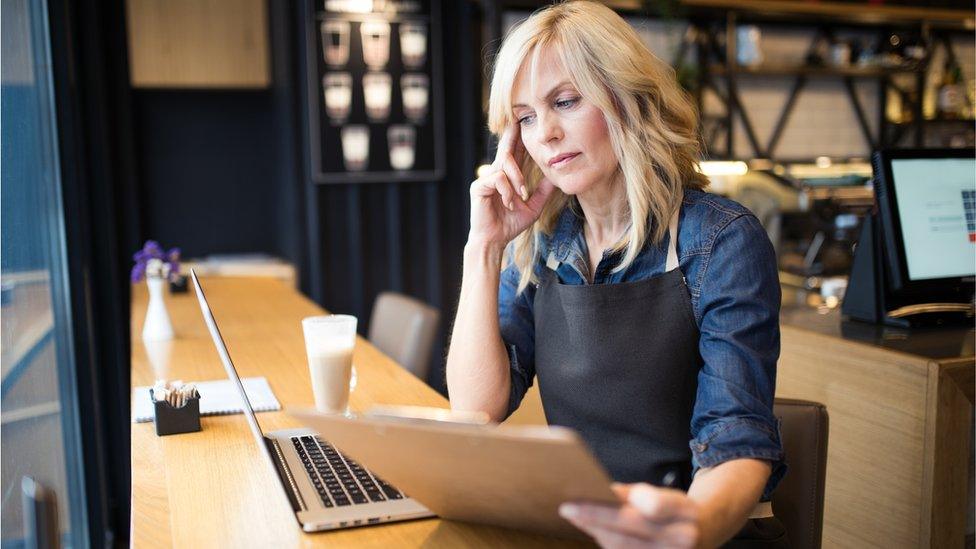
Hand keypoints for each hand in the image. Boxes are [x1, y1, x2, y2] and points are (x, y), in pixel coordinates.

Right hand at [468, 122, 556, 249]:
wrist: (495, 240)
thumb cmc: (510, 224)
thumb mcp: (533, 207)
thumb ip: (543, 191)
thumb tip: (556, 177)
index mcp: (507, 177)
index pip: (515, 153)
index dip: (519, 138)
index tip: (525, 123)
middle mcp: (495, 174)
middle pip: (506, 149)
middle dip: (512, 135)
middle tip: (518, 119)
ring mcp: (486, 179)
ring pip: (504, 165)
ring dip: (517, 179)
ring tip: (521, 195)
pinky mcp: (479, 187)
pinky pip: (498, 179)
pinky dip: (507, 190)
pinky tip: (509, 203)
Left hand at [559, 483, 701, 548]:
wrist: (702, 535)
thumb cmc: (674, 511)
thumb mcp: (665, 494)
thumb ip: (636, 494)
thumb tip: (603, 492)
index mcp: (686, 512)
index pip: (656, 504)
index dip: (639, 498)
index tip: (603, 491)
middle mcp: (683, 538)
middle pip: (631, 527)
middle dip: (596, 516)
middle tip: (567, 507)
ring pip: (623, 545)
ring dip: (595, 530)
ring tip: (574, 515)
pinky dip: (605, 541)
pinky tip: (591, 529)